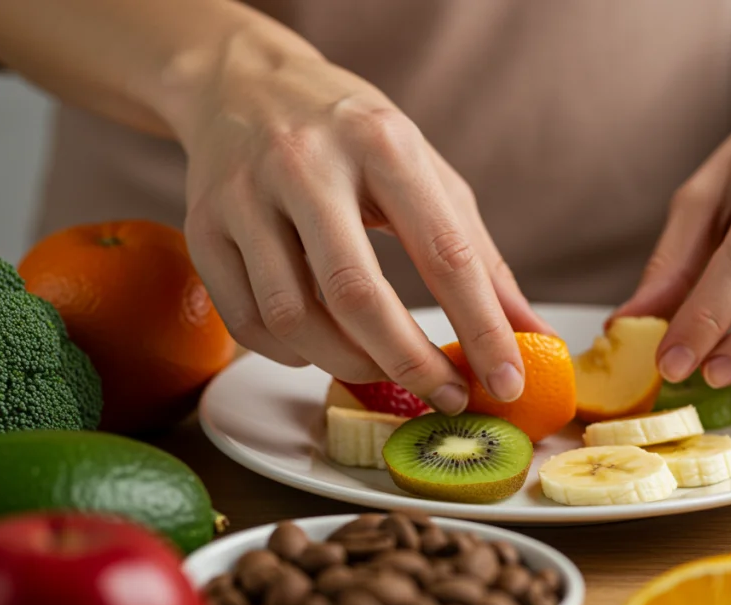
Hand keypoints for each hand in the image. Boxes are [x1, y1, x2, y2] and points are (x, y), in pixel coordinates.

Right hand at [172, 35, 548, 413]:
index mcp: (382, 143)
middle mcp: (307, 165)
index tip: (507, 382)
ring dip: (346, 364)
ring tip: (381, 369)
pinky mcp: (200, 226)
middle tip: (444, 395)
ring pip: (293, 317)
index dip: (481, 328)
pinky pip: (246, 320)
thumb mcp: (425, 171)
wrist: (242, 82)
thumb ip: (479, 255)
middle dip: (409, 362)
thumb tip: (529, 333)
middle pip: (357, 294)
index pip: (442, 252)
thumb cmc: (352, 135)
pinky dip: (290, 354)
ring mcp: (244, 196)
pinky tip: (320, 348)